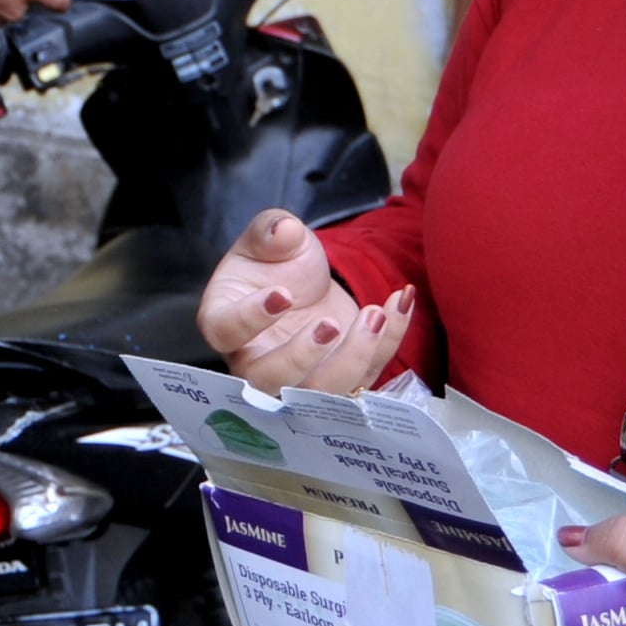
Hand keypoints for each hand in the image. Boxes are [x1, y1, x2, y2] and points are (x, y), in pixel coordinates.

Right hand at [197, 208, 414, 394]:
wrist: (305, 281)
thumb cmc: (275, 262)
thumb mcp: (268, 236)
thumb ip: (270, 230)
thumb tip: (285, 230)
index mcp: (224, 322)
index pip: (227, 332)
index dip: (251, 319)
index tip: (282, 294)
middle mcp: (255, 361)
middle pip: (271, 381)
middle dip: (304, 358)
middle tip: (331, 323)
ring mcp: (299, 380)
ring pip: (322, 396)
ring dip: (354, 360)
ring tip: (375, 314)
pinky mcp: (341, 381)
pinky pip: (367, 376)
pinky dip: (390, 343)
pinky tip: (401, 302)